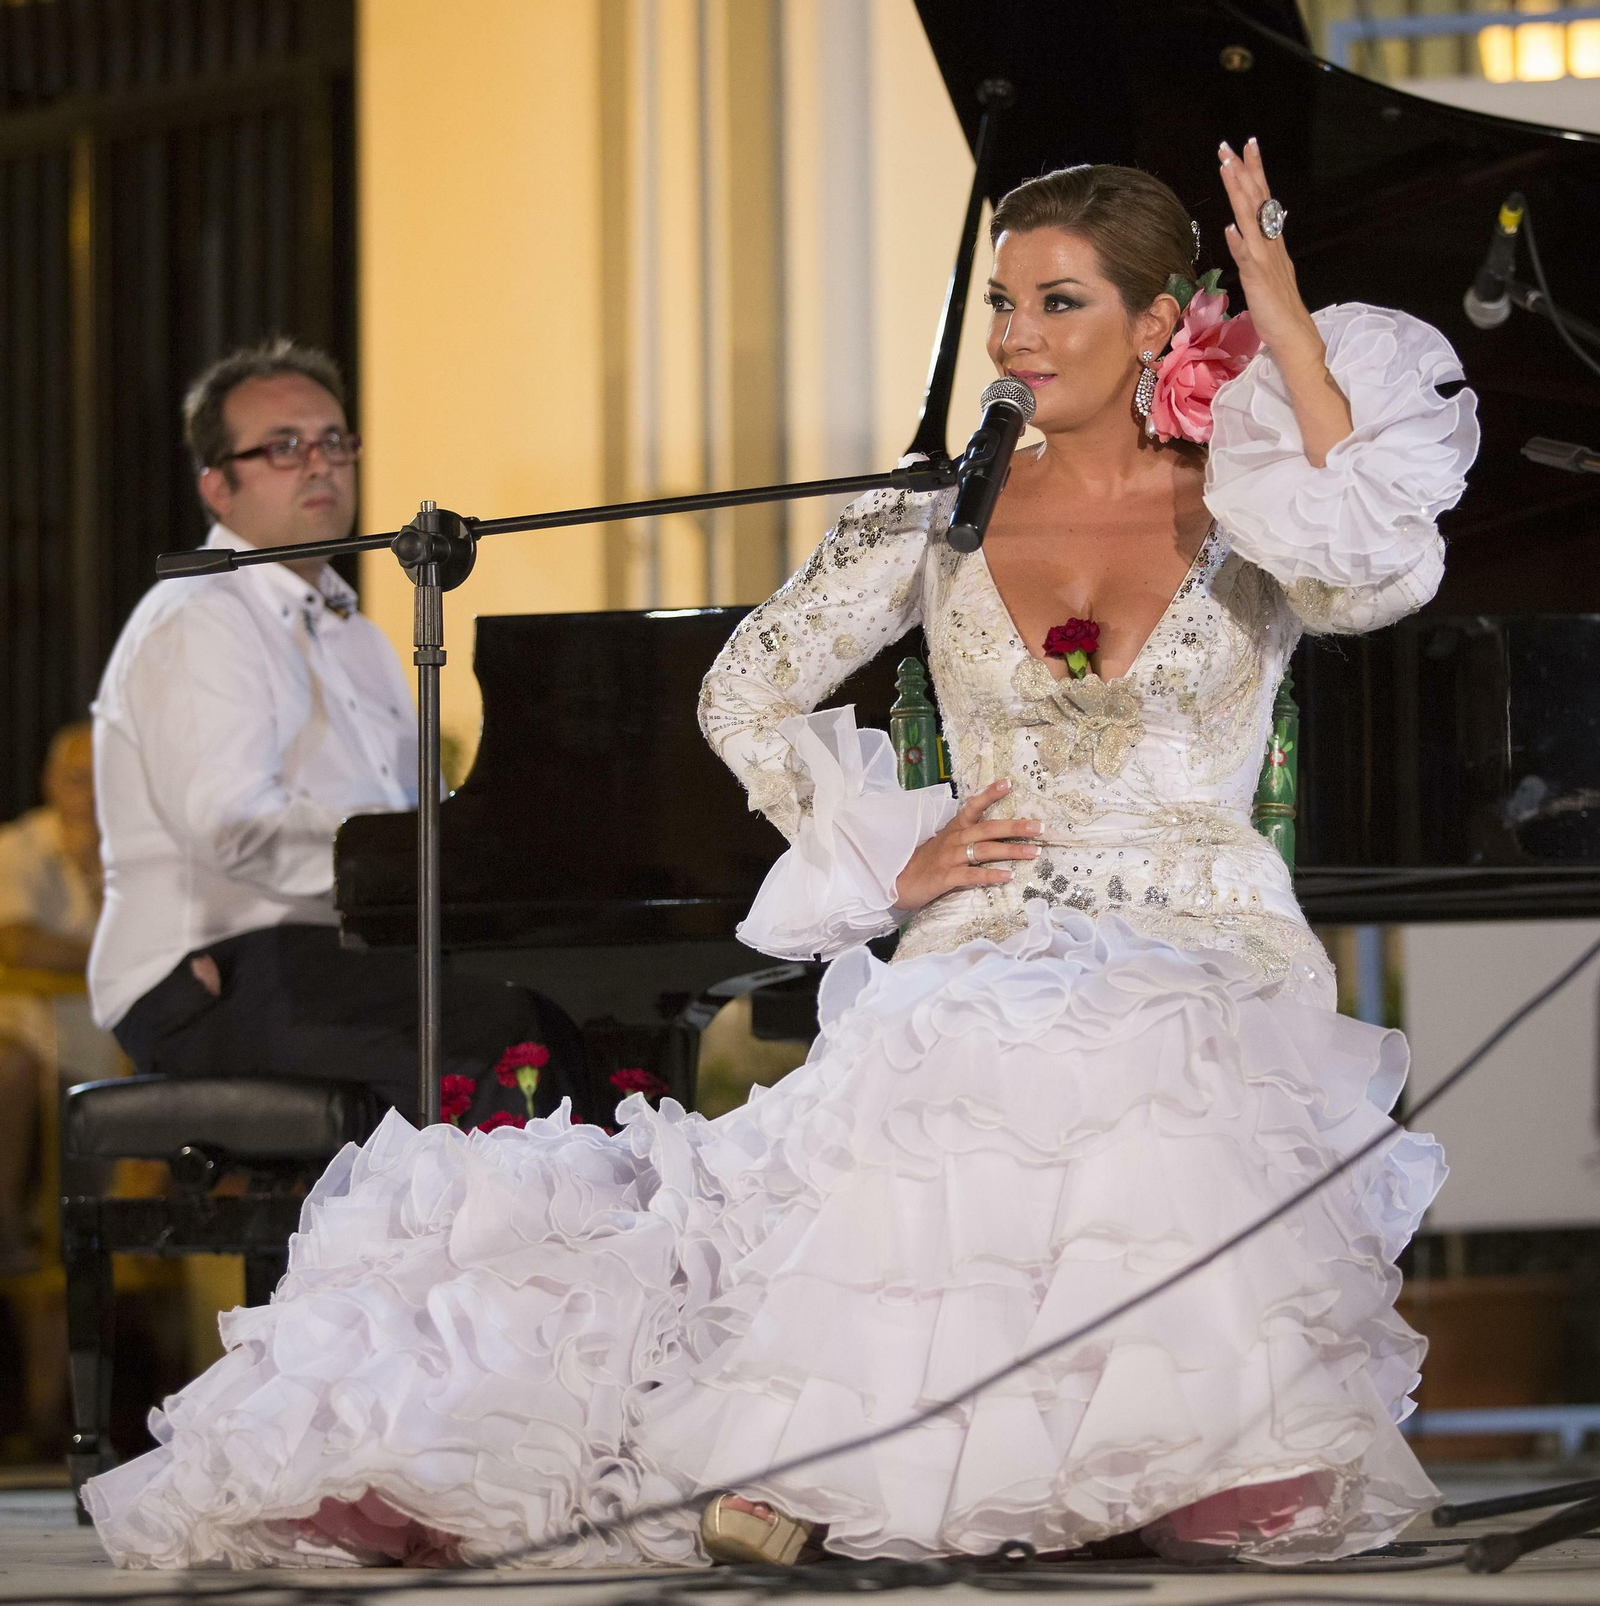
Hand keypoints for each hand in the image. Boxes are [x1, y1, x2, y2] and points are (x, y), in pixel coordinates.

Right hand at [892, 778, 1040, 913]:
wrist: (896, 881)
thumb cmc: (925, 862)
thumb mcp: (945, 843)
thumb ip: (967, 838)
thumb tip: (995, 835)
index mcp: (954, 828)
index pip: (973, 806)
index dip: (990, 794)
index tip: (1009, 783)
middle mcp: (954, 839)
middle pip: (988, 829)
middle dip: (1016, 827)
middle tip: (1040, 827)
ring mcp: (949, 858)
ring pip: (984, 850)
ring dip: (1011, 851)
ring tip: (1034, 852)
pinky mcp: (945, 877)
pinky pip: (971, 875)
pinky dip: (990, 875)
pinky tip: (1008, 876)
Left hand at [1219, 137, 1352, 464]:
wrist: (1294, 341)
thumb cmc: (1275, 313)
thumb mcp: (1260, 275)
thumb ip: (1251, 252)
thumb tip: (1236, 231)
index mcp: (1271, 244)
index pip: (1261, 201)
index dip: (1252, 174)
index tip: (1242, 147)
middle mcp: (1272, 247)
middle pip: (1258, 202)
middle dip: (1243, 172)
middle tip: (1230, 145)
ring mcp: (1268, 264)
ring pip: (1253, 222)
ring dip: (1241, 196)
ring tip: (1228, 170)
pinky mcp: (1262, 284)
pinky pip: (1251, 261)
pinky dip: (1242, 244)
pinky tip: (1232, 228)